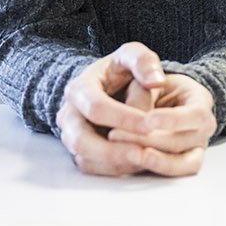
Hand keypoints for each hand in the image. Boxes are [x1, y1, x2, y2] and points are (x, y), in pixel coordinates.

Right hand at [56, 42, 209, 176]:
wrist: (104, 84)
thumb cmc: (119, 70)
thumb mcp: (131, 56)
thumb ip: (143, 62)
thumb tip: (156, 81)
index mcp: (80, 89)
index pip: (96, 107)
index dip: (122, 117)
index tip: (150, 125)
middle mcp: (70, 115)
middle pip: (81, 140)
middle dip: (111, 150)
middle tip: (142, 155)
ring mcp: (72, 135)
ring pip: (84, 157)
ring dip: (113, 163)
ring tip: (143, 162)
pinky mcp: (81, 150)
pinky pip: (91, 167)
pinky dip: (112, 169)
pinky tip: (136, 166)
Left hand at [106, 74, 215, 175]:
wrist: (163, 102)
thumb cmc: (156, 89)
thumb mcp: (149, 83)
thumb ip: (140, 97)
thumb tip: (128, 118)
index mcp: (201, 102)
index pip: (195, 114)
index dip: (172, 119)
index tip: (148, 120)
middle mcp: (203, 129)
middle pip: (182, 141)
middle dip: (149, 141)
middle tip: (117, 135)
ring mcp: (195, 149)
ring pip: (184, 164)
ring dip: (158, 162)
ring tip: (132, 156)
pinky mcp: (182, 164)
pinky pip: (173, 174)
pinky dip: (153, 170)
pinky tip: (130, 165)